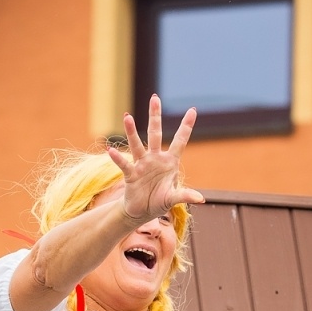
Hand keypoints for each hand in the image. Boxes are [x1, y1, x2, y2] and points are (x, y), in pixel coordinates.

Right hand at [107, 95, 203, 225]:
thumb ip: (185, 195)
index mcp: (170, 162)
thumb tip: (200, 199)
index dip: (186, 126)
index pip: (180, 140)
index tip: (193, 110)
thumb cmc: (159, 201)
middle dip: (155, 116)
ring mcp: (142, 164)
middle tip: (154, 98)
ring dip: (132, 131)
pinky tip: (110, 150)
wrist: (141, 212)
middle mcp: (155, 158)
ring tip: (127, 116)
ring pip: (137, 144)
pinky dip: (118, 158)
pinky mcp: (131, 174)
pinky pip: (124, 164)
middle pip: (155, 133)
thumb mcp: (173, 198)